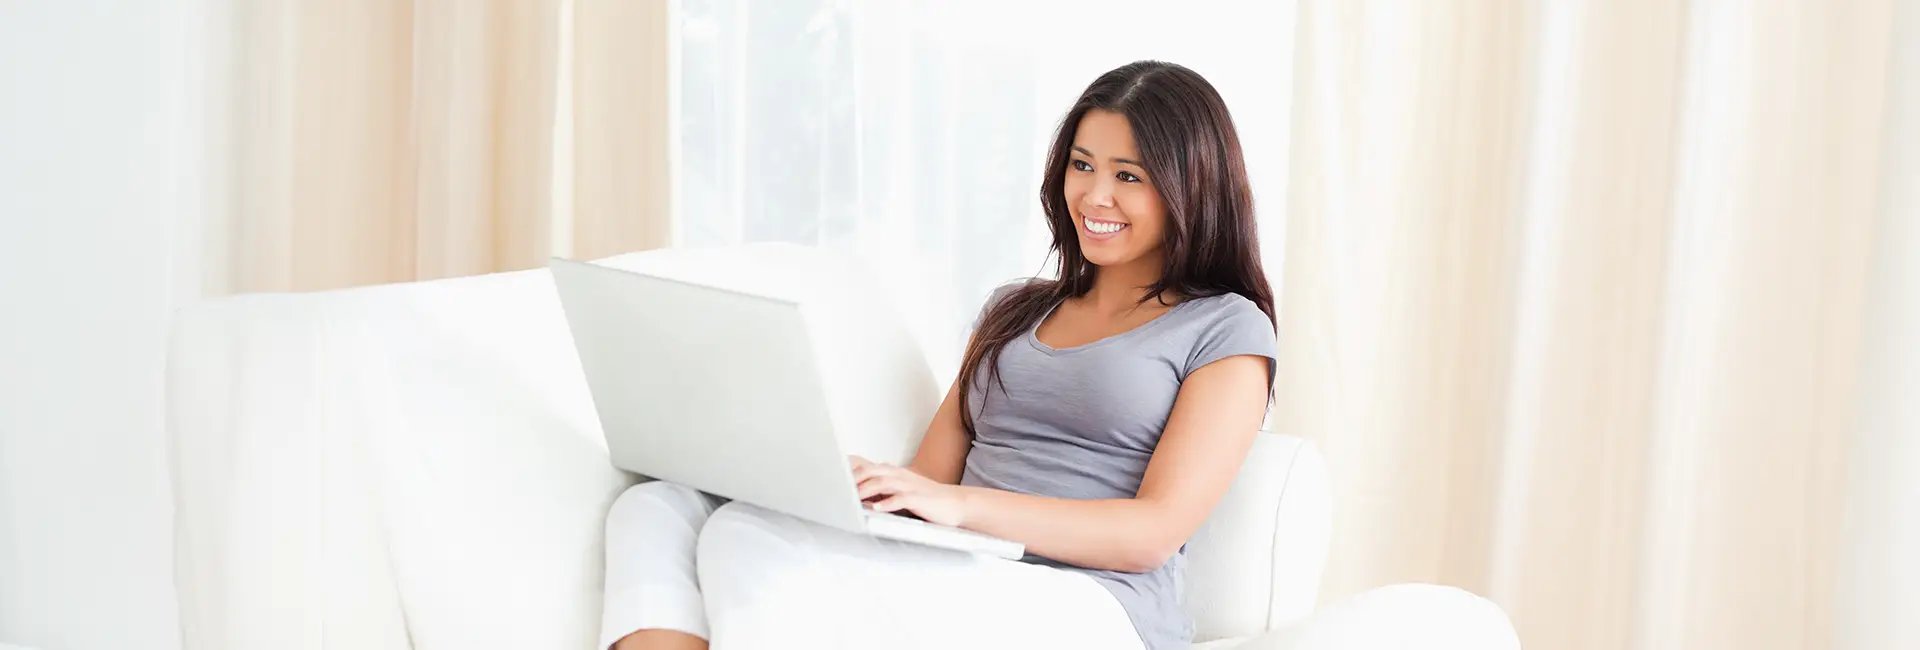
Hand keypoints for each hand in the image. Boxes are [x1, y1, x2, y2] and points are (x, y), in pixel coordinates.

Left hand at [847, 455, 968, 527]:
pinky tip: (876, 509)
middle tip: (835, 489)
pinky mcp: (918, 499)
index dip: (848, 470)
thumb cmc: (925, 499)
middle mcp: (899, 475)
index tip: (829, 476)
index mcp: (893, 472)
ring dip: (865, 490)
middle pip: (871, 471)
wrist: (955, 503)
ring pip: (882, 483)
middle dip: (852, 479)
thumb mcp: (901, 490)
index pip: (866, 466)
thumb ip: (881, 488)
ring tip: (851, 499)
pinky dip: (887, 504)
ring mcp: (909, 486)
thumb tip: (857, 492)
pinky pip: (900, 499)